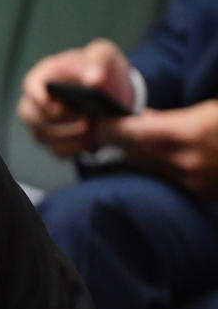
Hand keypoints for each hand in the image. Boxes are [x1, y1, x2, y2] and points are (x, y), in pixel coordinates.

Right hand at [17, 39, 133, 156]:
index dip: (38, 97)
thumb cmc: (100, 68)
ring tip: (91, 130)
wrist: (112, 91)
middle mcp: (38, 100)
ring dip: (67, 136)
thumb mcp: (103, 54)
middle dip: (56, 121)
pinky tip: (91, 141)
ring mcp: (43, 122)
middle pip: (30, 116)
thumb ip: (98, 60)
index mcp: (45, 75)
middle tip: (84, 120)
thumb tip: (93, 80)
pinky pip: (56, 150)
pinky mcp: (55, 141)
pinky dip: (74, 149)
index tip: (55, 107)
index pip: (30, 85)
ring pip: (41, 136)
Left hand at [100, 100, 217, 198]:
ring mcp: (190, 182)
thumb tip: (142, 117)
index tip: (102, 124)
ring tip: (121, 148)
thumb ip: (169, 117)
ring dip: (131, 159)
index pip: (135, 133)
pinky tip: (146, 164)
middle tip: (104, 134)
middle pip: (134, 155)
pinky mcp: (196, 196)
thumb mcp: (206, 112)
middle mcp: (184, 161)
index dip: (114, 129)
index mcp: (187, 134)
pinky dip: (151, 172)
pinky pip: (162, 183)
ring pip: (144, 171)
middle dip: (117, 144)